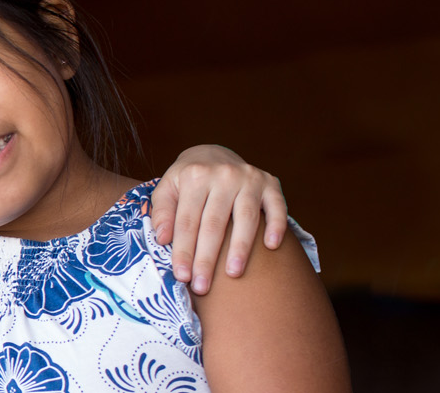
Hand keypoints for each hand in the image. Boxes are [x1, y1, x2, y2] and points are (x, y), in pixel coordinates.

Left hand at [150, 144, 288, 294]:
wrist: (213, 154)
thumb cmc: (187, 181)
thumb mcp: (167, 189)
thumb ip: (162, 213)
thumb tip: (163, 239)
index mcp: (194, 176)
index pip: (187, 221)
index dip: (184, 251)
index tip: (182, 277)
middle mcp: (223, 175)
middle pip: (214, 223)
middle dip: (207, 258)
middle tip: (203, 285)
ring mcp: (249, 178)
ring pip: (246, 218)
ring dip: (240, 248)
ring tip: (233, 274)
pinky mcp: (270, 183)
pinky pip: (277, 206)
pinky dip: (276, 225)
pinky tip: (271, 246)